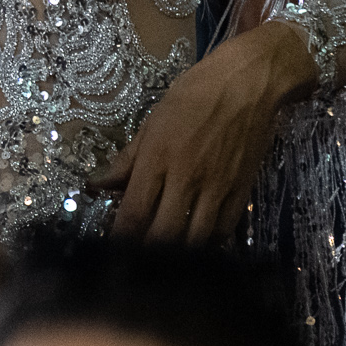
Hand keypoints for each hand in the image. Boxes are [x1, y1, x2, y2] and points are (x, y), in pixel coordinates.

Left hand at [90, 22, 312, 242]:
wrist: (247, 84)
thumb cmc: (193, 96)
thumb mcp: (152, 122)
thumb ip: (127, 159)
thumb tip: (97, 184)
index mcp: (157, 159)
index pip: (134, 212)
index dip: (120, 238)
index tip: (111, 250)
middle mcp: (186, 179)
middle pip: (163, 234)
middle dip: (147, 253)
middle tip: (135, 260)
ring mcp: (217, 188)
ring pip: (196, 240)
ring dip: (178, 254)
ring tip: (164, 260)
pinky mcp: (242, 191)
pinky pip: (224, 230)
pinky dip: (208, 244)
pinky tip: (196, 246)